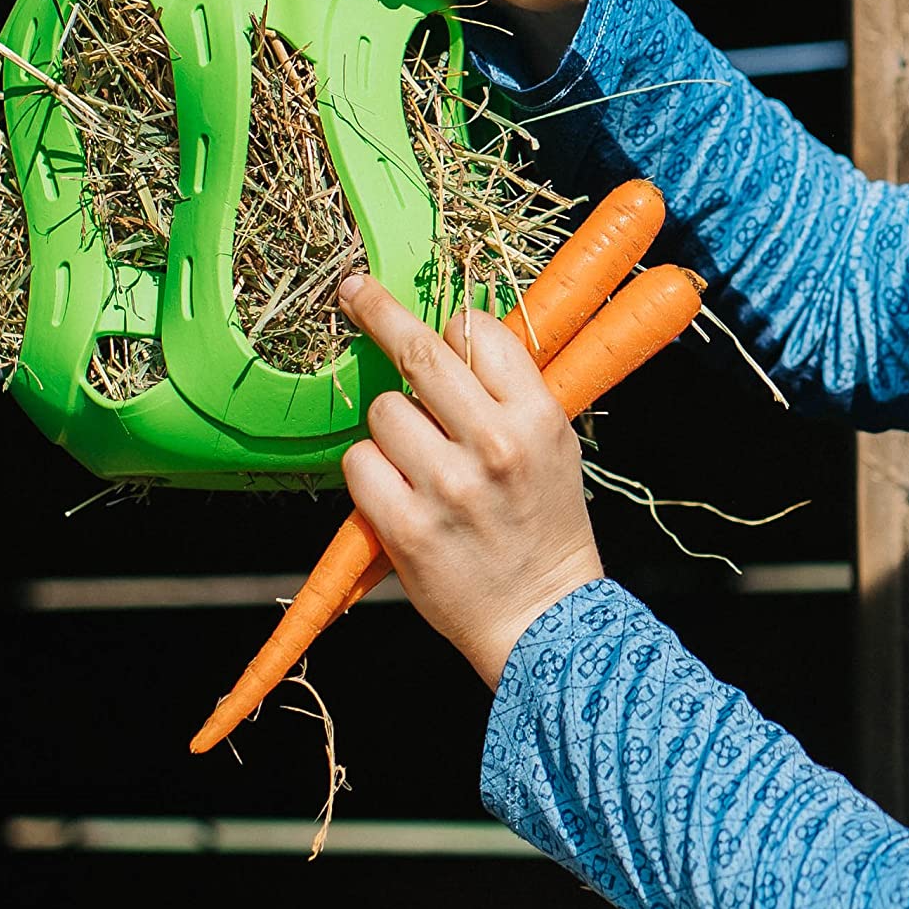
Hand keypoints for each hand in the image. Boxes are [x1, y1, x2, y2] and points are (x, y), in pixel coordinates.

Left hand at [336, 268, 602, 689]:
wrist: (541, 618)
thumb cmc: (545, 525)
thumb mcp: (556, 445)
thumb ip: (513, 391)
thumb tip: (460, 331)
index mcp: (536, 416)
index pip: (476, 331)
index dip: (454, 327)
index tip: (438, 325)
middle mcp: (492, 444)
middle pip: (417, 351)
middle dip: (378, 311)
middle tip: (352, 290)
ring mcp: (445, 486)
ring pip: (382, 410)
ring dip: (391, 427)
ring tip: (419, 461)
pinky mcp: (404, 526)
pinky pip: (359, 462)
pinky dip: (370, 472)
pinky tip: (398, 491)